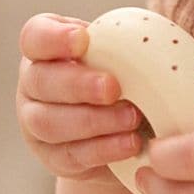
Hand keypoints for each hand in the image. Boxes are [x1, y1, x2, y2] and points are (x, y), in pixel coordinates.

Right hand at [15, 14, 146, 179]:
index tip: (83, 39)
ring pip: (49, 123)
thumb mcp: (122, 54)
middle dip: (78, 85)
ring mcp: (35, 124)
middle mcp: (33, 84)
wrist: (125, 127)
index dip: (53, 38)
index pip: (35, 36)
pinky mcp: (52, 158)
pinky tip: (130, 144)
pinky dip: (103, 149)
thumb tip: (160, 39)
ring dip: (93, 121)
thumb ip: (127, 44)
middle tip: (113, 87)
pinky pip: (70, 155)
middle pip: (40, 81)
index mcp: (45, 49)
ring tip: (131, 118)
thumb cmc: (126, 76)